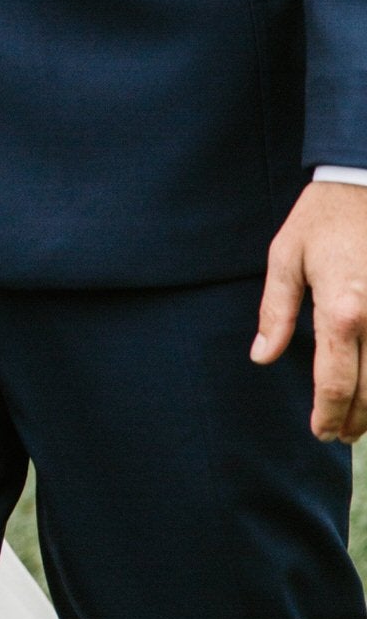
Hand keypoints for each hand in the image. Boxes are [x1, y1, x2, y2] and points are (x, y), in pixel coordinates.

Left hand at [253, 180, 366, 439]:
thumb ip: (277, 312)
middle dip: (355, 421)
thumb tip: (262, 356)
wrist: (363, 182)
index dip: (328, 413)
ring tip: (360, 423)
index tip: (320, 431)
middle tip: (338, 435)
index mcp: (342, 311)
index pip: (337, 381)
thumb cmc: (322, 218)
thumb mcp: (286, 256)